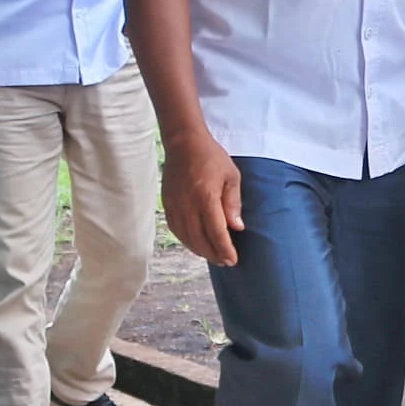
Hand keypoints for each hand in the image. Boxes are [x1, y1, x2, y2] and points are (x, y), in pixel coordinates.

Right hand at [161, 133, 245, 265]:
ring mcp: (175, 206)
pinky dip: (187, 241)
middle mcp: (188, 205)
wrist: (184, 143)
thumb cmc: (211, 157)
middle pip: (200, 240)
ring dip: (200, 250)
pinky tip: (196, 244)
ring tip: (213, 256)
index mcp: (206, 197)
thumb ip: (233, 203)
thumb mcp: (231, 176)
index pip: (216, 232)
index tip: (233, 259)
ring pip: (186, 238)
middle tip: (225, 261)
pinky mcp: (167, 205)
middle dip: (214, 254)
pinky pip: (176, 230)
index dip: (224, 249)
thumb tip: (237, 228)